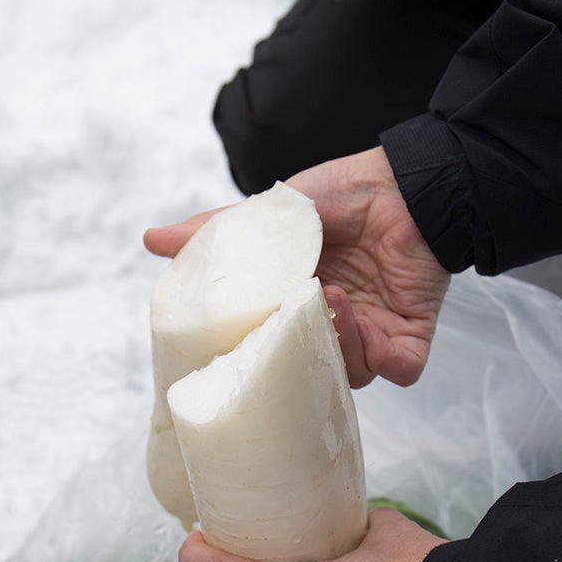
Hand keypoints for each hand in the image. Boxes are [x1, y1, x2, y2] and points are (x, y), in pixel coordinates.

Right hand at [144, 147, 450, 387]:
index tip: (237, 342)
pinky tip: (364, 319)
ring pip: (345, 378)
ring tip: (330, 299)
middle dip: (292, 354)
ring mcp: (372, 338)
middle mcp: (333, 330)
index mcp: (298, 309)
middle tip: (282, 320)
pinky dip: (379, 355)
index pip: (270, 352)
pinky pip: (396, 370)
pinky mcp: (409, 340)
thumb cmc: (342, 196)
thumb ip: (215, 232)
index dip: (255, 356)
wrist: (404, 182)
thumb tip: (152, 239)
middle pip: (304, 373)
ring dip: (334, 346)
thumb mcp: (269, 218)